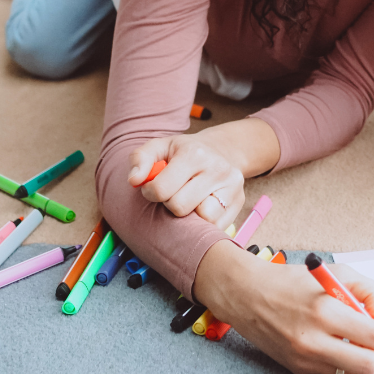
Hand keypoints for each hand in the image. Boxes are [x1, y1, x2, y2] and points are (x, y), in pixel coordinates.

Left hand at [128, 134, 244, 228]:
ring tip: (188, 199)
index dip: (150, 193)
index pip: (161, 190)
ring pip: (201, 219)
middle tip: (173, 193)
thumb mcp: (160, 147)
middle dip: (170, 204)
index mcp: (194, 153)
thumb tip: (134, 180)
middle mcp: (217, 168)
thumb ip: (140, 159)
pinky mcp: (239, 202)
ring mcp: (232, 186)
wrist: (223, 150)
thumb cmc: (185, 152)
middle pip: (179, 207)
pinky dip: (204, 222)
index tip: (153, 188)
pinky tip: (201, 206)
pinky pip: (215, 227)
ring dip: (189, 214)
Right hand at [194, 241, 373, 373]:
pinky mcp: (300, 369)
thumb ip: (365, 290)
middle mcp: (315, 340)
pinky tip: (344, 346)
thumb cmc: (290, 280)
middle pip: (370, 365)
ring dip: (370, 365)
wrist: (248, 295)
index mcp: (325, 310)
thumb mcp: (332, 272)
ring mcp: (306, 359)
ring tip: (369, 348)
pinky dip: (347, 364)